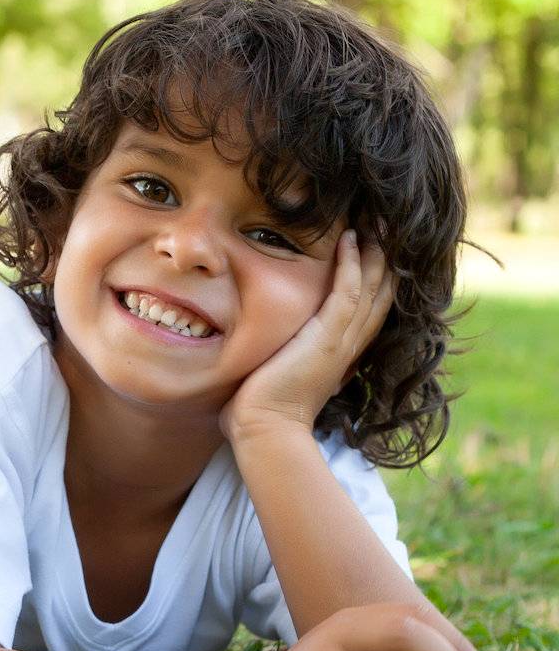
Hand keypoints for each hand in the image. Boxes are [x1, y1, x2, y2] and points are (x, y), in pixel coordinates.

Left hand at [222, 229, 396, 442]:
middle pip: (381, 292)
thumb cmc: (262, 406)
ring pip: (372, 287)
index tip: (376, 244)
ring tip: (376, 221)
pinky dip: (353, 264)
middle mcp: (350, 344)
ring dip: (375, 251)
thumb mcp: (283, 370)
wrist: (264, 430)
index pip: (370, 306)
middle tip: (387, 223)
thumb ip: (288, 351)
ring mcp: (342, 340)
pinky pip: (349, 292)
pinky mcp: (328, 338)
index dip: (377, 275)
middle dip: (386, 256)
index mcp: (342, 351)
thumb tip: (274, 342)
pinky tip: (350, 239)